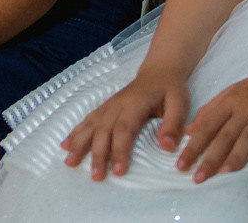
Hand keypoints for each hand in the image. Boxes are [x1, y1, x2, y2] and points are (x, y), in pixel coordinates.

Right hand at [62, 64, 190, 180]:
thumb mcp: (180, 103)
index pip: (124, 129)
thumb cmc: (170, 89)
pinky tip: (66, 145)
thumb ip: (174, 124)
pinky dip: (75, 133)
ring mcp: (108, 106)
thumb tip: (167, 147)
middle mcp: (117, 104)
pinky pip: (87, 120)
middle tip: (96, 176)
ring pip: (91, 125)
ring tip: (70, 162)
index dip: (120, 150)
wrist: (159, 71)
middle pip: (103, 130)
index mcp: (135, 104)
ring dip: (80, 144)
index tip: (119, 171)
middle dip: (98, 154)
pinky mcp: (105, 108)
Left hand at [173, 64, 247, 181]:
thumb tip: (189, 131)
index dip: (193, 146)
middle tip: (198, 178)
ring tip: (223, 173)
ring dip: (236, 155)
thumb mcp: (232, 92)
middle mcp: (245, 107)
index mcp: (230, 101)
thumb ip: (211, 110)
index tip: (181, 164)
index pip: (207, 126)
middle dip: (210, 157)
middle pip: (225, 135)